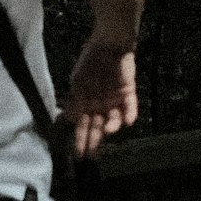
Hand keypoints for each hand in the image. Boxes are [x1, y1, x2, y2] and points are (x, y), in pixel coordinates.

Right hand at [63, 43, 138, 158]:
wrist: (107, 44)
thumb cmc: (89, 62)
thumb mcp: (77, 81)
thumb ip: (75, 101)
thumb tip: (70, 120)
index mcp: (86, 104)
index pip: (82, 127)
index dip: (80, 140)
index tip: (78, 155)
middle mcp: (100, 106)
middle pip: (97, 127)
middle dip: (95, 142)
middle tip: (92, 156)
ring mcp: (115, 101)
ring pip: (114, 119)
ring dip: (111, 126)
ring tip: (108, 130)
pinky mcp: (128, 94)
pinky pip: (130, 108)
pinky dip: (129, 114)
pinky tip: (127, 121)